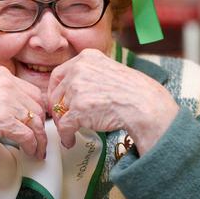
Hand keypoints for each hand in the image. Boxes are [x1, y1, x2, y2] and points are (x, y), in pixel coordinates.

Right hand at [0, 66, 46, 158]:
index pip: (32, 91)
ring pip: (35, 122)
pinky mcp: (4, 121)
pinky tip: (31, 151)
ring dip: (40, 139)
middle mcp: (8, 85)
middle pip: (37, 107)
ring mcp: (7, 103)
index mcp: (3, 74)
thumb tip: (12, 94)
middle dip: (41, 125)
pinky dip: (32, 146)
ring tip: (39, 149)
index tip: (38, 119)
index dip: (38, 108)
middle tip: (41, 136)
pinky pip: (27, 135)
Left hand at [47, 49, 178, 154]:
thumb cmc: (132, 90)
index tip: (57, 100)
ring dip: (63, 124)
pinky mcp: (78, 110)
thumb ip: (89, 74)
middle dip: (58, 109)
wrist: (144, 104)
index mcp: (85, 58)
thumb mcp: (107, 69)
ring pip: (59, 110)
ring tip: (69, 131)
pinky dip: (66, 136)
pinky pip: (64, 126)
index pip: (58, 74)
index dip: (55, 90)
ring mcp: (77, 89)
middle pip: (56, 93)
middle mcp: (78, 70)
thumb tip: (74, 88)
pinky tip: (70, 140)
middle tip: (62, 119)